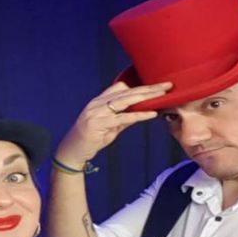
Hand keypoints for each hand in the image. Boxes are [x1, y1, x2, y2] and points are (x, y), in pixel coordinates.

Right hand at [54, 81, 170, 165]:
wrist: (71, 152)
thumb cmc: (89, 140)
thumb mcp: (108, 127)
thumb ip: (122, 119)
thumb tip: (139, 114)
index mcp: (99, 101)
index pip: (121, 87)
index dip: (140, 85)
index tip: (157, 84)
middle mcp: (98, 104)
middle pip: (127, 91)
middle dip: (148, 88)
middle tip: (167, 85)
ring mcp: (97, 112)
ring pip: (126, 100)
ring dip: (146, 96)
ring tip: (163, 94)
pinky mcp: (99, 124)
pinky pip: (123, 117)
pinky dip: (139, 115)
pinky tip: (151, 113)